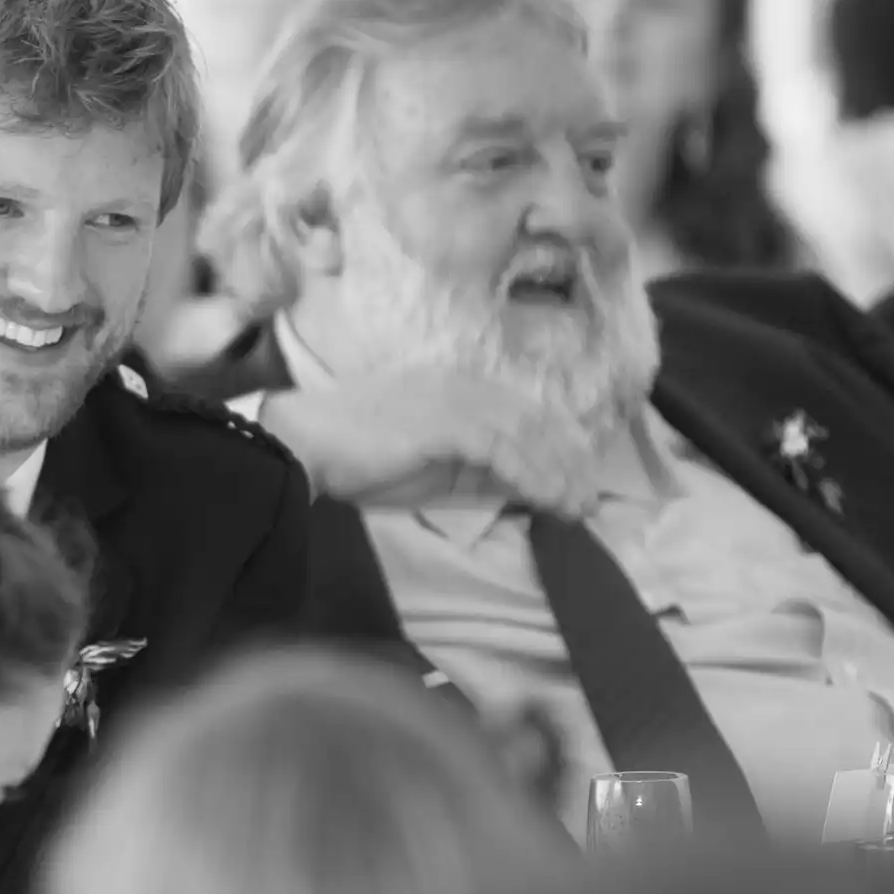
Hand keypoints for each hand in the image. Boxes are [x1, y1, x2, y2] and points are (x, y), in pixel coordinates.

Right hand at [258, 374, 598, 512]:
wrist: (306, 442)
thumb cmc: (354, 456)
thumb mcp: (427, 464)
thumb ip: (471, 468)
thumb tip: (519, 487)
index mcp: (456, 388)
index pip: (521, 415)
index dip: (554, 448)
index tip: (576, 481)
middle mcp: (462, 385)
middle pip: (533, 422)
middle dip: (566, 462)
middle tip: (588, 500)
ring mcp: (455, 400)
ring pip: (525, 436)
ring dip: (557, 474)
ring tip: (576, 508)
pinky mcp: (447, 422)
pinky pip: (504, 451)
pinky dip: (532, 477)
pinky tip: (548, 501)